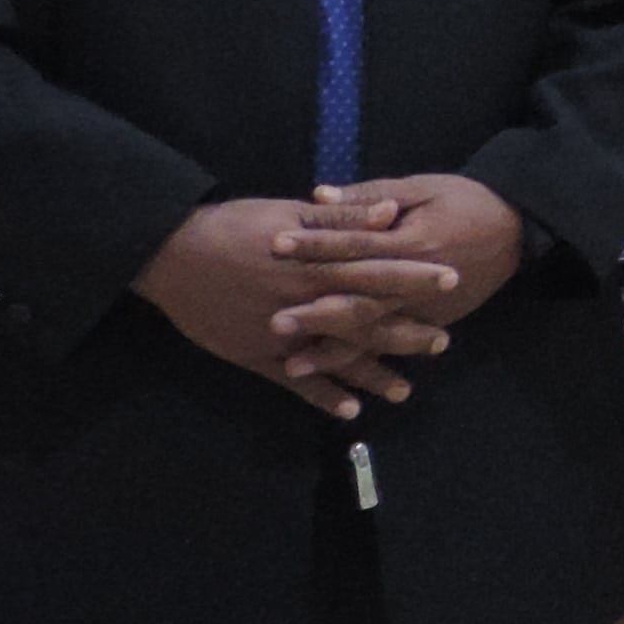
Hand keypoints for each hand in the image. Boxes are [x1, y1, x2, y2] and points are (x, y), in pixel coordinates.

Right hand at [139, 196, 458, 413]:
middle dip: (405, 331)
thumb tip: (390, 212)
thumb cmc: (233, 226)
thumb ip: (342, 218)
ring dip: (372, 373)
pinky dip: (322, 395)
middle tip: (443, 342)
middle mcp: (307, 304)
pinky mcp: (258, 356)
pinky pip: (296, 382)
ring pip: (337, 358)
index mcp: (317, 265)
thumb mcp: (289, 212)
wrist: (173, 255)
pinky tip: (350, 410)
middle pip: (366, 320)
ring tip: (405, 390)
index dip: (415, 276)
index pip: (377, 270)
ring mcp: (283, 336)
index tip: (451, 278)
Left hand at [273, 175, 524, 368]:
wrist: (518, 229)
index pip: (353, 245)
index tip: (275, 246)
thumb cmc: (467, 200)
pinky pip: (393, 348)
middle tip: (275, 323)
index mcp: (412, 242)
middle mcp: (417, 284)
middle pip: (359, 302)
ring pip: (374, 335)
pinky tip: (338, 383)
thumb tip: (319, 195)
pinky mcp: (432, 324)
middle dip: (315, 315)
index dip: (315, 245)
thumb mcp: (422, 187)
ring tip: (293, 366)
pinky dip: (366, 368)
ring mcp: (426, 310)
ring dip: (334, 353)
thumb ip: (371, 196)